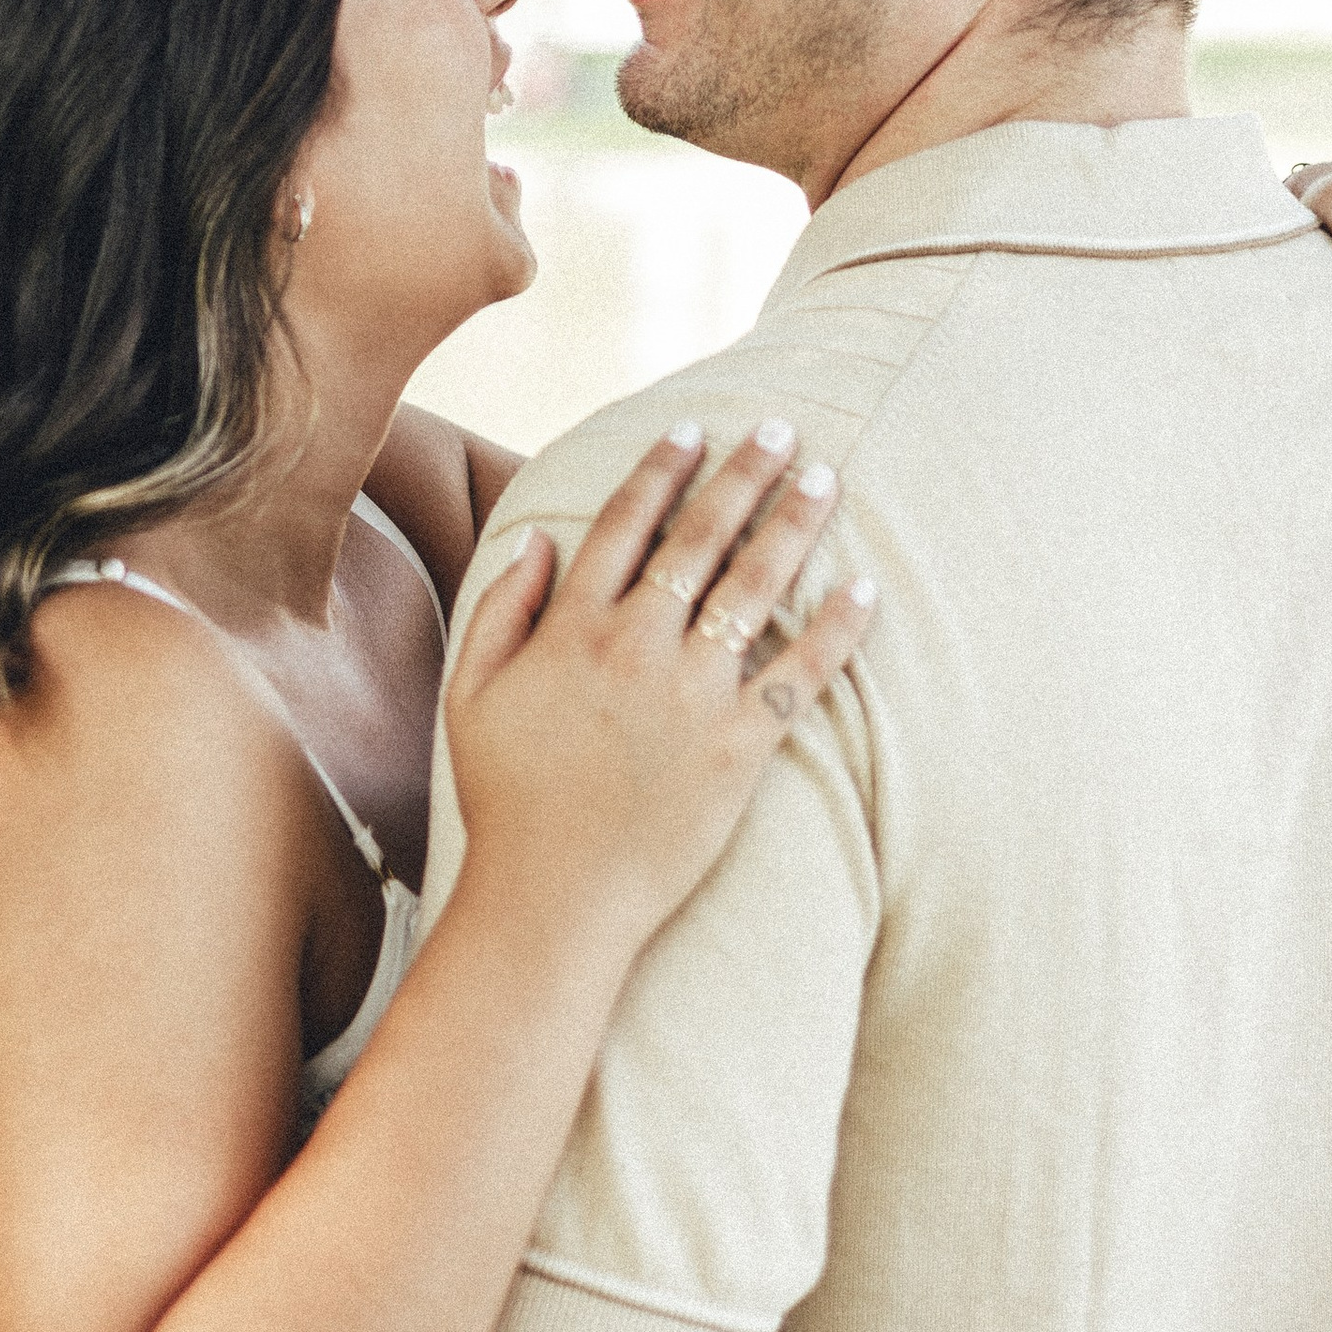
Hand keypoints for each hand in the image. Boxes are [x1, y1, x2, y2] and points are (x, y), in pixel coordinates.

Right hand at [445, 423, 873, 944]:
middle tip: (781, 430)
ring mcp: (690, 696)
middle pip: (699, 540)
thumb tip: (540, 538)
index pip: (624, 525)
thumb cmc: (507, 800)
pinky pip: (798, 675)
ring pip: (753, 588)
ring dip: (793, 526)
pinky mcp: (737, 748)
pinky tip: (861, 589)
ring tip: (826, 480)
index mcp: (572, 629)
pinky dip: (833, 630)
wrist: (552, 901)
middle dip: (743, 476)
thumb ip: (501, 608)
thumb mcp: (470, 695)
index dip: (660, 471)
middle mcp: (635, 647)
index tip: (691, 431)